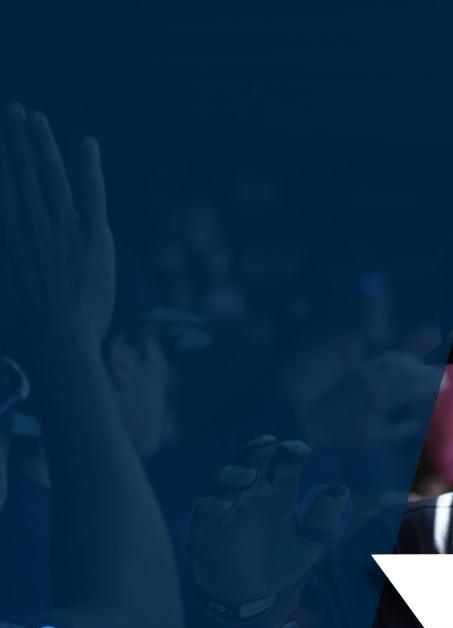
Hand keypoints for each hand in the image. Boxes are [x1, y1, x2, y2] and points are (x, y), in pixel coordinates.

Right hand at [0, 104, 114, 371]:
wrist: (56, 341)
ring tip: (36, 118)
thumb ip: (5, 255)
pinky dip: (89, 167)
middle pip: (20, 172)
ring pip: (51, 176)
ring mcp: (63, 229)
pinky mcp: (93, 238)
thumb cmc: (22, 327)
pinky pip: (92, 193)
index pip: (0, 186)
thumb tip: (6, 233)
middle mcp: (30, 225)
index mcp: (5, 235)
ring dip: (43, 144)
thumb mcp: (1, 288)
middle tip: (13, 110)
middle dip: (15, 138)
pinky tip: (88, 144)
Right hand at [189, 436, 350, 602]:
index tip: (301, 451)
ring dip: (235, 474)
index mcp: (279, 492)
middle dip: (258, 448)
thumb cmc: (280, 561)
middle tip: (269, 443)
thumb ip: (324, 520)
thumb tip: (341, 492)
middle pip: (252, 460)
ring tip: (250, 478)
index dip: (291, 451)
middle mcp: (252, 493)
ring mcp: (228, 506)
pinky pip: (205, 508)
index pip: (284, 462)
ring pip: (225, 479)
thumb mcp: (309, 544)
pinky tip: (225, 507)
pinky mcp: (207, 526)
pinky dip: (213, 505)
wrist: (248, 594)